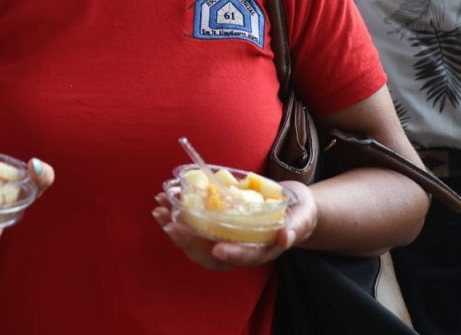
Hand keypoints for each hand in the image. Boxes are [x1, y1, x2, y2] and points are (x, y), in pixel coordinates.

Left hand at [151, 181, 317, 269]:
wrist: (292, 208)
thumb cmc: (299, 213)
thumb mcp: (302, 217)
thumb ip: (295, 226)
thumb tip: (284, 237)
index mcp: (261, 250)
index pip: (244, 257)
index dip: (232, 254)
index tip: (218, 248)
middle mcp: (240, 249)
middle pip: (211, 255)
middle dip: (188, 243)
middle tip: (171, 227)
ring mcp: (226, 240)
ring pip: (196, 244)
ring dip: (175, 230)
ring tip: (158, 211)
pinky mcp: (215, 228)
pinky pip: (193, 228)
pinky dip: (175, 217)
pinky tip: (162, 203)